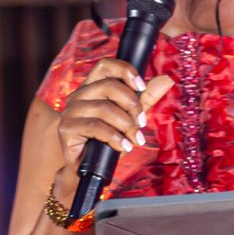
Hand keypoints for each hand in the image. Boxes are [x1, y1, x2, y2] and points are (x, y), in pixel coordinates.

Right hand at [56, 59, 173, 172]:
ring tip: (135, 139)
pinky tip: (123, 146)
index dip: (125, 71)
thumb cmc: (107, 142)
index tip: (141, 87)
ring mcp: (70, 111)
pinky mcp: (67, 128)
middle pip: (109, 86)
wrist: (88, 169)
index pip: (105, 65)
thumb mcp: (130, 118)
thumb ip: (146, 99)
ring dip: (126, 125)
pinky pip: (96, 126)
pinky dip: (115, 137)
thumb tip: (166, 79)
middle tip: (141, 123)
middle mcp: (78, 95)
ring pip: (104, 108)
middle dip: (132, 105)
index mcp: (91, 88)